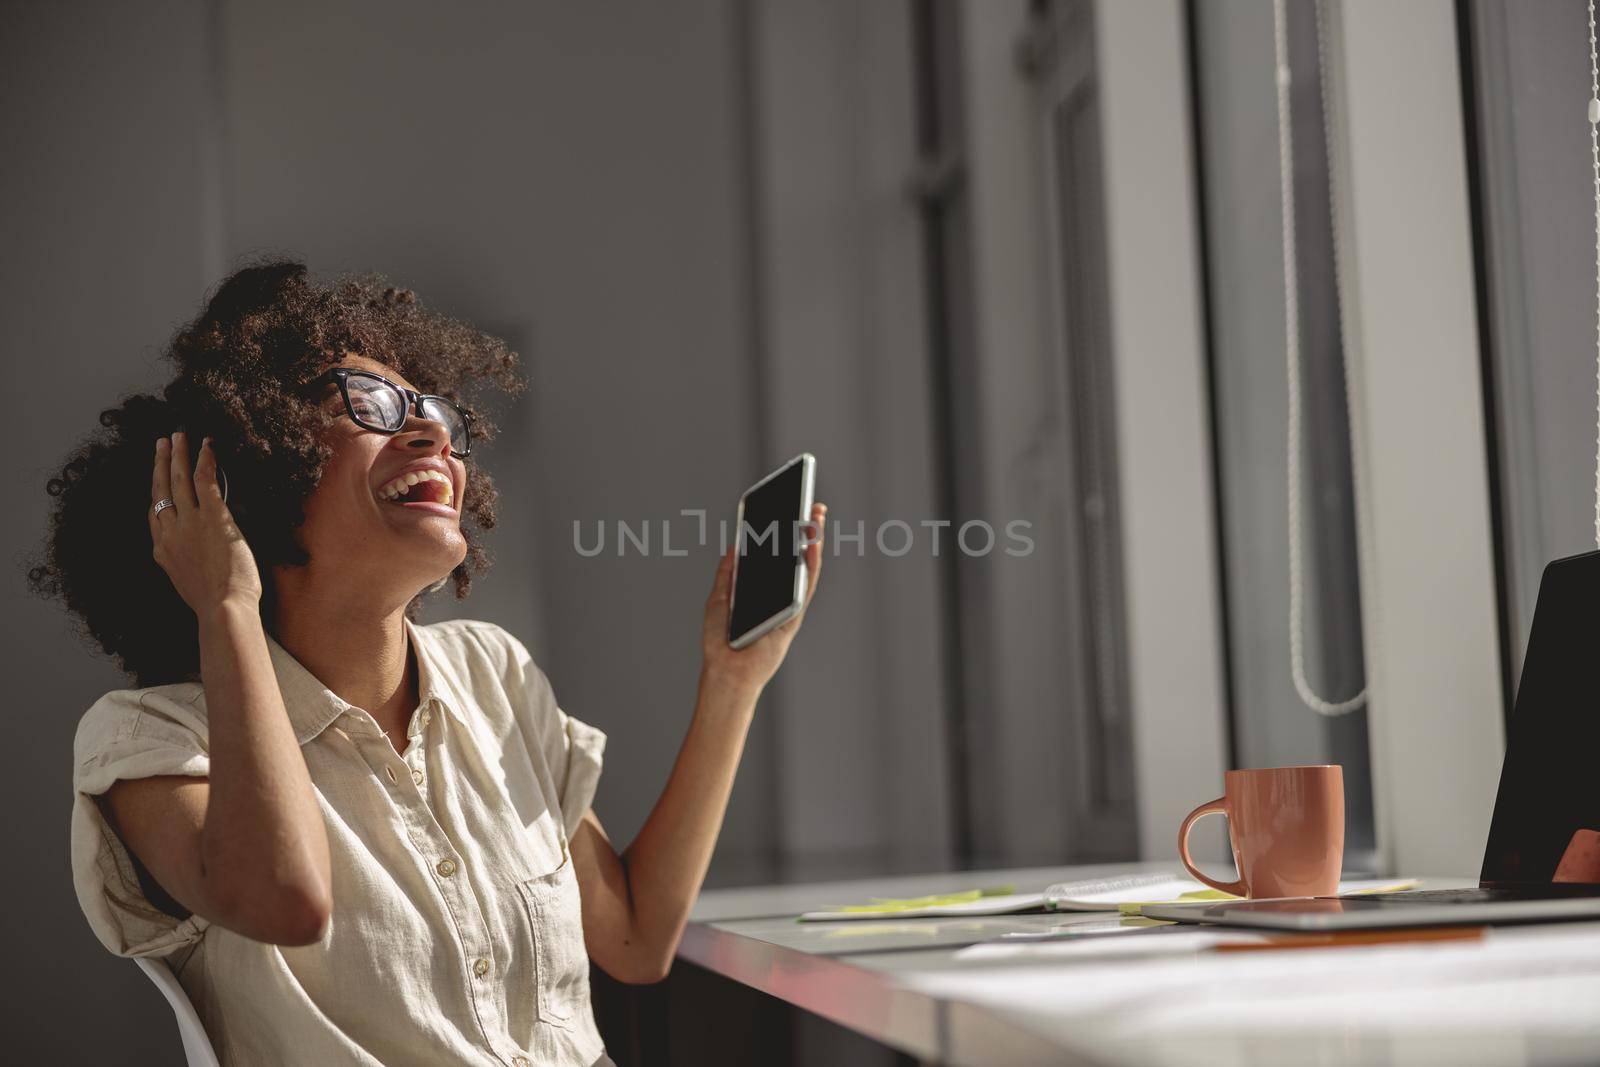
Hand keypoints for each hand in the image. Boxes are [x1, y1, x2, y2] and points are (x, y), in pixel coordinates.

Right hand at [149, 431, 262, 619]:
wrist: (223, 609)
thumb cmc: (215, 603)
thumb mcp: (188, 583)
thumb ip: (185, 563)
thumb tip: (194, 554)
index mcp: (162, 551)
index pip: (154, 513)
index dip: (155, 491)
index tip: (156, 477)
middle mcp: (170, 532)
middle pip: (161, 490)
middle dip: (161, 463)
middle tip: (162, 443)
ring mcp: (190, 523)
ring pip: (179, 480)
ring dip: (178, 454)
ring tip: (179, 436)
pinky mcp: (213, 517)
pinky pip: (205, 481)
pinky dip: (205, 460)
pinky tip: (207, 445)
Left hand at [700, 502, 826, 694]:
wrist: (726, 671)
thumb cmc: (720, 641)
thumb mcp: (718, 598)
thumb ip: (728, 574)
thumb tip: (734, 546)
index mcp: (761, 590)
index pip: (775, 557)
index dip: (783, 534)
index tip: (787, 508)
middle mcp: (778, 595)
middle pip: (794, 557)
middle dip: (805, 530)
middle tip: (810, 504)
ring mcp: (788, 605)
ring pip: (805, 568)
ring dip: (813, 541)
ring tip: (815, 515)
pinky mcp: (794, 616)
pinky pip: (806, 586)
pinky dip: (811, 564)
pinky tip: (812, 544)